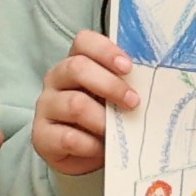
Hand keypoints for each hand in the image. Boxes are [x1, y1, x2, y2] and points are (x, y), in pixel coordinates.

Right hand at [35, 30, 137, 177]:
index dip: (106, 51)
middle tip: (133, 102)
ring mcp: (46, 106)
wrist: (84, 154)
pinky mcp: (42, 136)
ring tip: (118, 131)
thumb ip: (127, 84)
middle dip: (110, 85)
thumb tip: (153, 83)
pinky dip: (91, 145)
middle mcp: (56, 79)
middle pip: (77, 68)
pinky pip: (69, 137)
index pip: (83, 41)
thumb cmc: (104, 117)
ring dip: (103, 119)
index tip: (128, 67)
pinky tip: (101, 148)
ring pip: (75, 104)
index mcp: (75, 62)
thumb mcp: (115, 97)